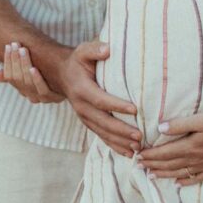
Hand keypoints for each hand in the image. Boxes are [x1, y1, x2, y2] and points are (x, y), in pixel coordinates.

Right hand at [0, 43, 63, 103]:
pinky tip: (33, 68)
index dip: (8, 62)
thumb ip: (17, 69)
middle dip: (15, 61)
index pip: (10, 77)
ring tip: (24, 50)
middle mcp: (32, 96)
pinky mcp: (55, 98)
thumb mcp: (35, 68)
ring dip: (24, 65)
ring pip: (27, 83)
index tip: (8, 46)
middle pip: (17, 79)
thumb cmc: (54, 70)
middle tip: (16, 44)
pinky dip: (36, 79)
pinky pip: (42, 90)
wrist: (77, 78)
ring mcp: (43, 98)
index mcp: (25, 89)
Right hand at [58, 40, 142, 156]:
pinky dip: (114, 146)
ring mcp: (84, 117)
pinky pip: (101, 137)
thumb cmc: (79, 61)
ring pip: (102, 133)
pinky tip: (129, 153)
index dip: (117, 105)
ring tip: (138, 147)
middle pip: (103, 121)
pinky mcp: (88, 123)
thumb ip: (95, 48)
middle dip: (121, 130)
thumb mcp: (84, 50)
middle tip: (140, 136)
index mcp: (82, 89)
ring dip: (120, 141)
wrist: (63, 75)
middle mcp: (81, 106)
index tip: (135, 110)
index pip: (100, 100)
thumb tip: (108, 49)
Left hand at [137, 113, 202, 185]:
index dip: (149, 154)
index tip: (137, 155)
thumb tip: (160, 128)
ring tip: (150, 176)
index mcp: (189, 147)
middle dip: (152, 165)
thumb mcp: (202, 119)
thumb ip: (180, 124)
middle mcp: (194, 160)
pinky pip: (195, 179)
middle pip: (168, 164)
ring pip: (178, 173)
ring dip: (163, 175)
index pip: (164, 153)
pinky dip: (184, 182)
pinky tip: (177, 184)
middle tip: (138, 166)